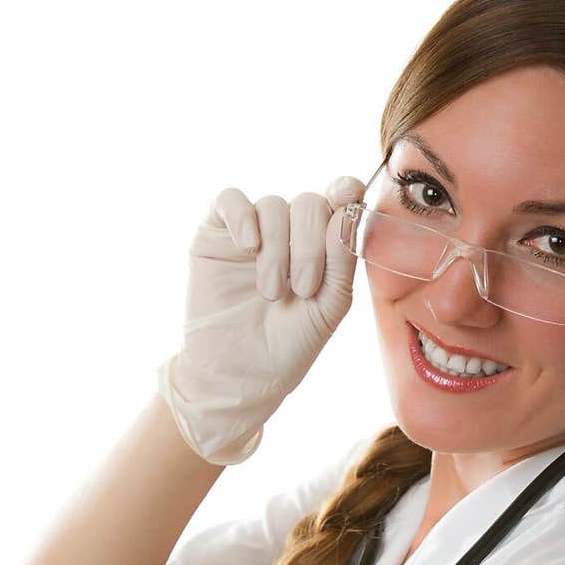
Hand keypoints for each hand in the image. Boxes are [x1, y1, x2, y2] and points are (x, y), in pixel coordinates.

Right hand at [157, 174, 366, 464]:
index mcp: (323, 247)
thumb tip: (347, 209)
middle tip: (303, 288)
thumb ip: (343, 259)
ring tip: (271, 293)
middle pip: (309, 203)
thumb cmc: (289, 345)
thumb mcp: (330, 306)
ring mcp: (253, 232)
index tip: (348, 196)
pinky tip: (248, 247)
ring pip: (273, 205)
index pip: (338, 201)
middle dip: (311, 244)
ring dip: (278, 249)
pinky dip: (243, 217)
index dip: (346, 190)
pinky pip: (230, 199)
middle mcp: (289, 234)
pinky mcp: (216, 234)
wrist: (240, 374)